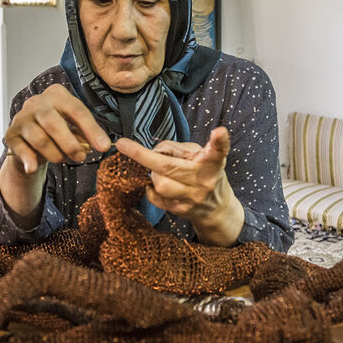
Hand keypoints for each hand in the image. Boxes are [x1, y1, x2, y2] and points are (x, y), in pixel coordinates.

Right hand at [0, 84, 109, 226]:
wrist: (29, 137)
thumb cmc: (57, 129)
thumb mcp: (73, 127)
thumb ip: (83, 134)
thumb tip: (96, 145)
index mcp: (57, 95)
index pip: (77, 110)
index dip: (92, 130)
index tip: (105, 146)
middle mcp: (37, 102)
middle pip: (53, 123)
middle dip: (70, 144)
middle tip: (81, 157)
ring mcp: (22, 117)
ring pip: (39, 139)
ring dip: (54, 154)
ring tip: (63, 159)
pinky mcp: (11, 134)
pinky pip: (21, 149)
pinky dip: (29, 160)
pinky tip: (34, 168)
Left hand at [115, 127, 244, 245]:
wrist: (216, 208)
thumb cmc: (204, 173)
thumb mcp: (199, 155)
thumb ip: (178, 149)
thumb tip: (154, 151)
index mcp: (212, 163)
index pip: (217, 151)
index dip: (219, 141)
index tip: (219, 132)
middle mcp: (204, 181)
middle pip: (169, 167)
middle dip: (142, 155)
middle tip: (123, 145)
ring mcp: (192, 198)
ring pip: (159, 184)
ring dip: (153, 175)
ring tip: (158, 171)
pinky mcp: (180, 210)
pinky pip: (155, 197)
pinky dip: (151, 188)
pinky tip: (157, 184)